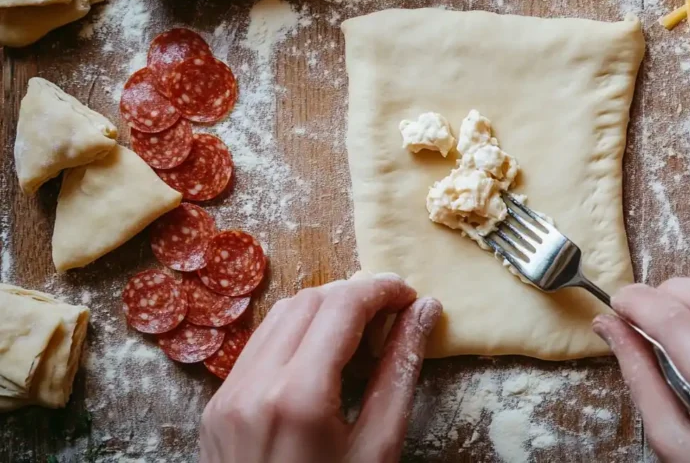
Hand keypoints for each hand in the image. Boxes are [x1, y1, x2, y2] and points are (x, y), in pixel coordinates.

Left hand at [199, 274, 441, 462]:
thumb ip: (401, 372)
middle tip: (394, 313)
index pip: (342, 307)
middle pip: (308, 302)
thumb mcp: (379, 448)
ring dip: (324, 311)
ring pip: (278, 318)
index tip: (411, 296)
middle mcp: (253, 386)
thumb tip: (425, 312)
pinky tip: (323, 358)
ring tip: (363, 332)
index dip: (382, 290)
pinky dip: (295, 336)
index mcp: (298, 397)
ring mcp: (227, 397)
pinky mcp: (216, 408)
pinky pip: (257, 349)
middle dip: (355, 296)